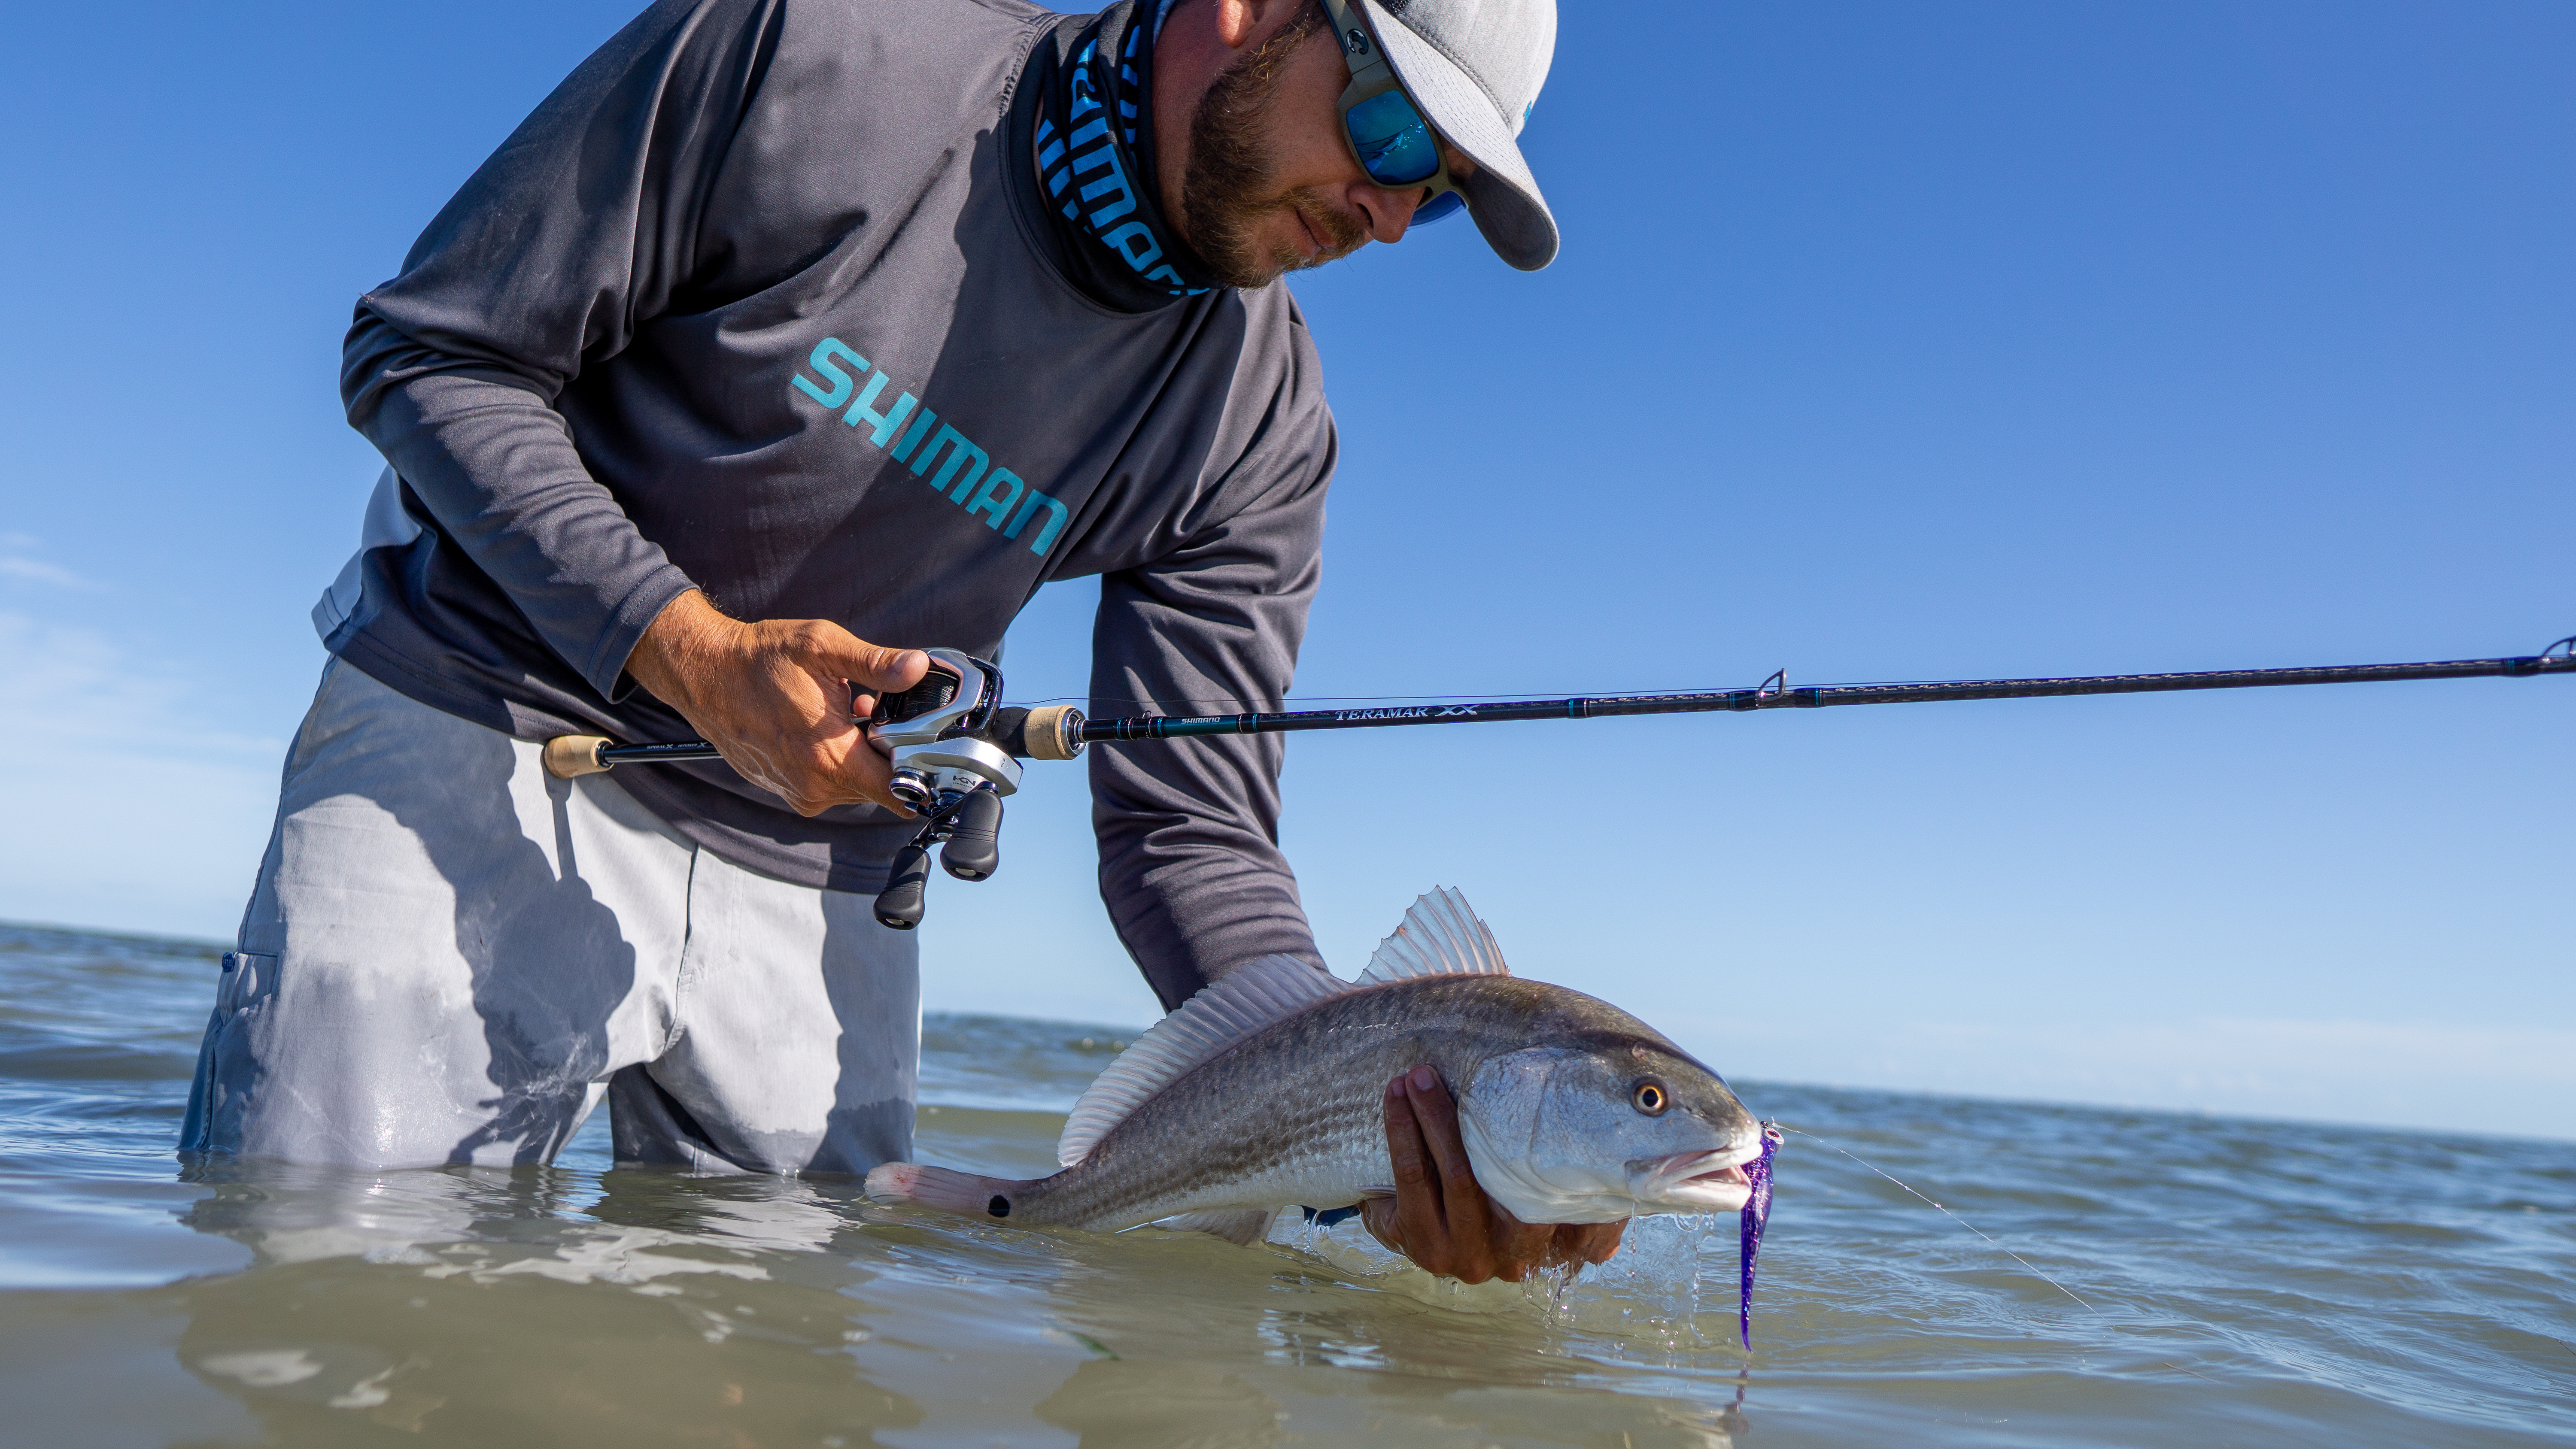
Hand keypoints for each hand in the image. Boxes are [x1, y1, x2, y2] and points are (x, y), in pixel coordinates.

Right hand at [624, 589, 927, 816]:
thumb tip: (917, 667)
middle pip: (879, 785)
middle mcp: (815, 786)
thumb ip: (876, 663)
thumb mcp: (822, 648)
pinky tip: (823, 727)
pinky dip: (834, 759)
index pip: (898, 792)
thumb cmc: (759, 659)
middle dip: (887, 753)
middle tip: (875, 712)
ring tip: (846, 713)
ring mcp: (797, 791)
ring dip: (859, 754)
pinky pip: (826, 783)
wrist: (703, 673)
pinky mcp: (784, 789)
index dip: (921, 772)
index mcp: (830, 757)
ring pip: (853, 784)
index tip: (927, 748)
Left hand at [1361, 1064, 1627, 1283]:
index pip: (1590, 1213)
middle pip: (1517, 1185)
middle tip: (1462, 1065)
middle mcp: (1520, 1259)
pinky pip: (1415, 1181)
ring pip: (1463, 1177)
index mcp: (1562, 1243)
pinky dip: (1404, 1132)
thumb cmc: (1492, 1169)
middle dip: (1488, 1119)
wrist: (1416, 1216)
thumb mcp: (1541, 1163)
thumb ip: (1586, 1157)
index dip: (1582, 1163)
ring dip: (1436, 1117)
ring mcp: (1471, 1259)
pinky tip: (1396, 1096)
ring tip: (1418, 1073)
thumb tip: (1652, 1137)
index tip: (1570, 1097)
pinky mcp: (1425, 1249)